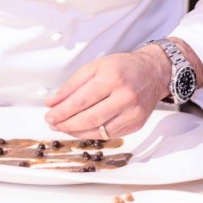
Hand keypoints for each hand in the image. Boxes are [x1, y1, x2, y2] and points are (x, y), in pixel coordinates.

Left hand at [44, 46, 170, 139]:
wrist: (153, 72)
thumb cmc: (122, 67)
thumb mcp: (94, 67)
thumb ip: (72, 85)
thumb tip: (52, 103)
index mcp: (112, 78)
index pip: (81, 101)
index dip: (62, 112)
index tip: (49, 116)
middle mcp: (125, 96)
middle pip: (89, 119)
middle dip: (66, 124)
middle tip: (53, 124)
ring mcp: (133, 113)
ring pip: (99, 131)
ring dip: (77, 132)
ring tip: (64, 127)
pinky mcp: (137, 124)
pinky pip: (109, 134)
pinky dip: (92, 134)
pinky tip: (82, 129)